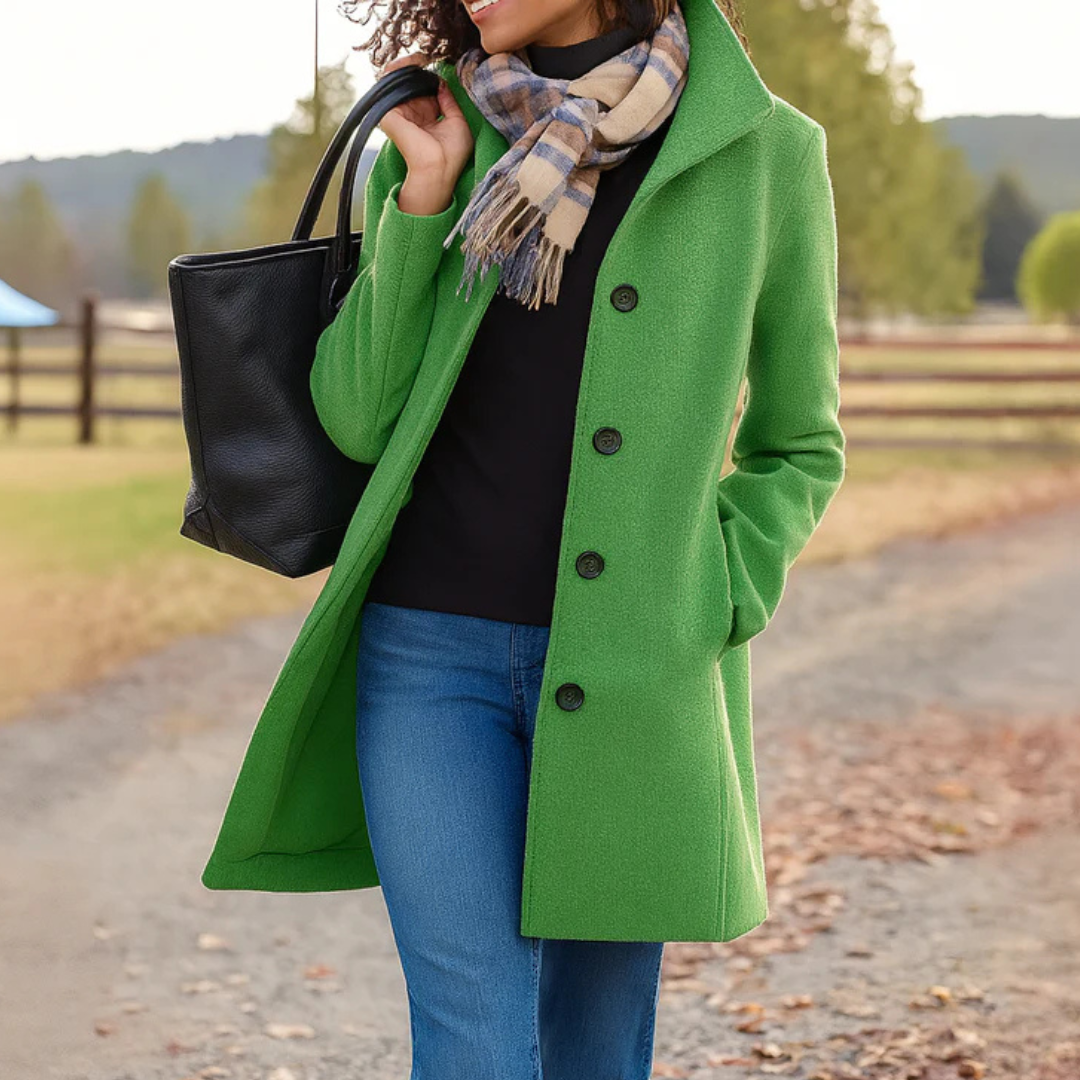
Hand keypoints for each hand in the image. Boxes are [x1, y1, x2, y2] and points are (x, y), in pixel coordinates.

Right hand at [376, 53, 473, 214]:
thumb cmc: (452, 153)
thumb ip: (449, 101)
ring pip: (398, 80)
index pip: (425, 90)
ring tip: (420, 56)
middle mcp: (411, 114)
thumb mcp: (457, 121)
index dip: (430, 76)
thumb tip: (441, 81)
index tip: (437, 63)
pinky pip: (388, 83)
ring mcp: (398, 113)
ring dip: (408, 65)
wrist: (439, 168)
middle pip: (411, 83)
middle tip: (428, 55)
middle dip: (418, 67)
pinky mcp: (388, 113)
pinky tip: (412, 62)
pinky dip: (399, 69)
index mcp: (426, 118)